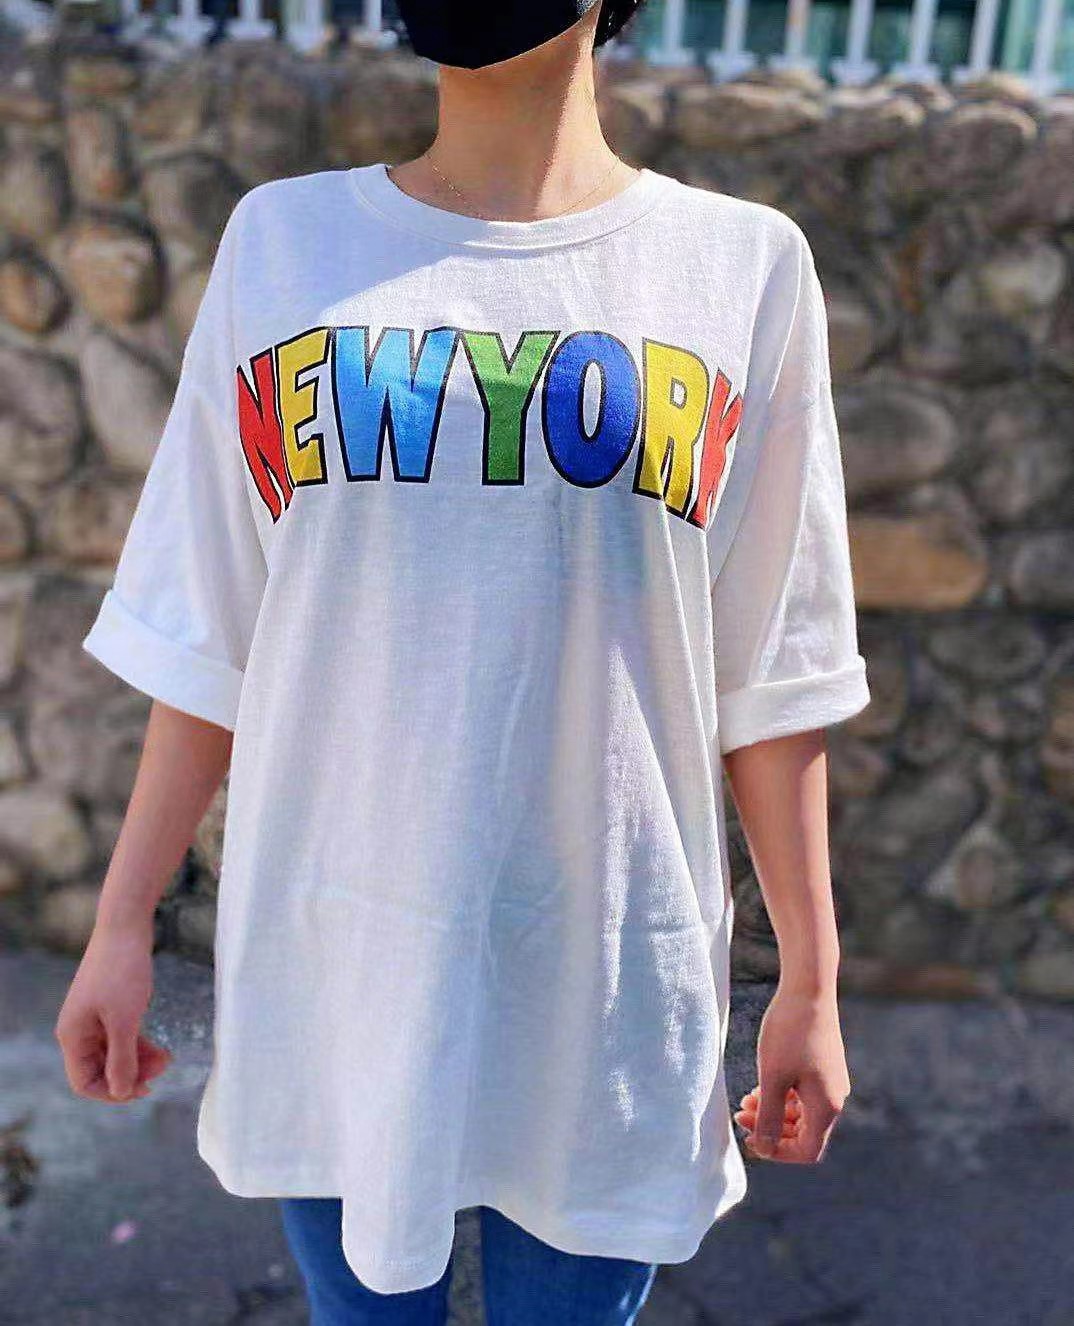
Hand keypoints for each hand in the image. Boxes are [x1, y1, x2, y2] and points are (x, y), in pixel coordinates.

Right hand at [54, 922, 172, 1103]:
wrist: (126, 925)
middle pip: (101, 1069)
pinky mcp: (110, 1006)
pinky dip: (140, 1044)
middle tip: (163, 1069)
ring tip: (168, 1058)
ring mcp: (94, 1017)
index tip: (143, 1088)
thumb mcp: (125, 1020)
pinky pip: (122, 1036)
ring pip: (115, 1053)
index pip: (84, 1082)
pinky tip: (162, 1048)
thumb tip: (122, 1091)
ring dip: (140, 1060)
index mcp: (73, 1036)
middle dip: (131, 1074)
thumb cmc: (122, 971)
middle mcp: (79, 1030)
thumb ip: (122, 1058)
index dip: (112, 1092)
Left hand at [733, 984, 849, 1162]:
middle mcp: (835, 1098)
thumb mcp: (772, 1077)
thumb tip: (763, 1150)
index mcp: (826, 1107)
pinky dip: (782, 1095)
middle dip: (771, 1129)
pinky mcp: (824, 1067)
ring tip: (746, 1099)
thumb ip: (769, 1117)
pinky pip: (803, 1095)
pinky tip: (760, 1085)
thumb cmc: (789, 1032)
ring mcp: (831, 1082)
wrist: (808, 989)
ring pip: (802, 1113)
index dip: (777, 1151)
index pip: (806, 1151)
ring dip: (774, 1111)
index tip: (750, 1137)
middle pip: (804, 1133)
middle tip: (740, 1114)